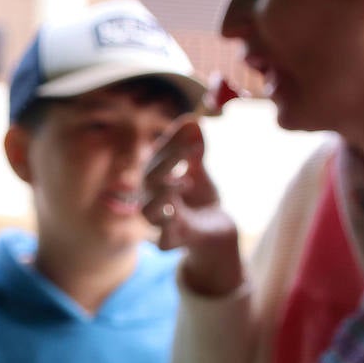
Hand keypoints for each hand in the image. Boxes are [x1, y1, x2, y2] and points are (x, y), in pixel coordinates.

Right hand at [142, 115, 242, 295]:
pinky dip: (166, 230)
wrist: (216, 231)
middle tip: (191, 150)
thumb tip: (193, 120)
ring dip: (162, 194)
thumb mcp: (199, 172)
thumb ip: (194, 151)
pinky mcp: (174, 241)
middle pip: (149, 179)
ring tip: (185, 183)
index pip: (156, 157)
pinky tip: (176, 215)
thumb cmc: (201, 199)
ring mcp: (162, 222)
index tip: (192, 128)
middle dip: (168, 162)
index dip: (172, 143)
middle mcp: (153, 199)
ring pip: (147, 211)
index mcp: (156, 181)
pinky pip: (163, 241)